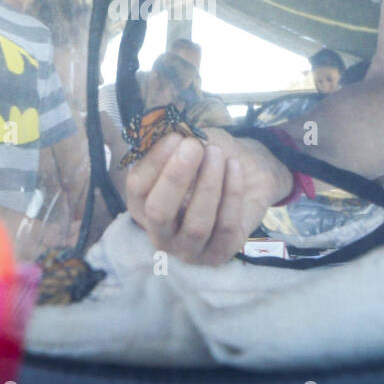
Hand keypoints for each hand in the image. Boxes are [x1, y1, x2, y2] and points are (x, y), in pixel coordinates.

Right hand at [124, 128, 289, 265]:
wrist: (245, 183)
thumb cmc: (205, 165)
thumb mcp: (183, 152)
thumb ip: (172, 145)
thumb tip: (169, 130)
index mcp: (142, 208)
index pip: (138, 188)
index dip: (154, 161)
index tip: (175, 136)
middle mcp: (160, 234)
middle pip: (159, 212)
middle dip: (176, 177)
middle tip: (193, 146)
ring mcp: (189, 249)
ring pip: (197, 224)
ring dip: (208, 184)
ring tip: (216, 152)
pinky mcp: (219, 253)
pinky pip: (226, 225)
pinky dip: (232, 193)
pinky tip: (233, 166)